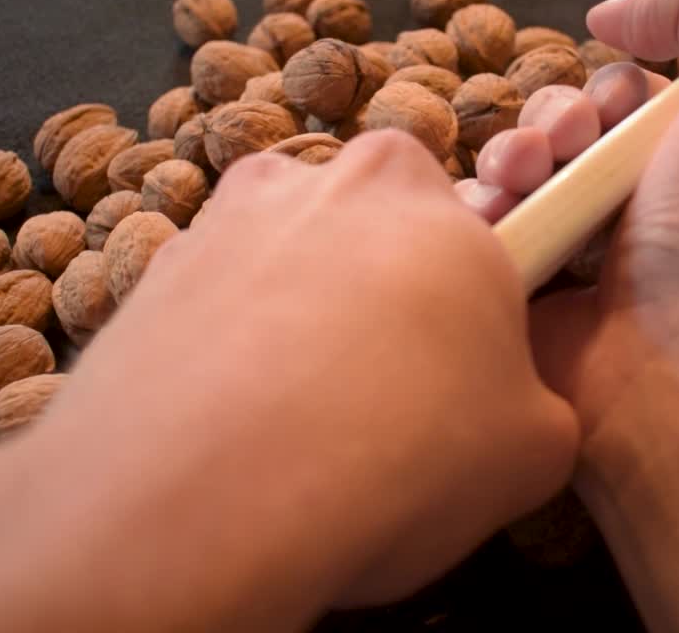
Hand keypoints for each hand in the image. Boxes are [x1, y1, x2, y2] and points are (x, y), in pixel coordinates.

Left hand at [59, 130, 577, 605]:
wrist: (205, 499)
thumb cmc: (398, 450)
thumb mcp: (532, 445)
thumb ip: (531, 398)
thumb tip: (505, 411)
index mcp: (421, 188)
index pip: (468, 233)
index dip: (472, 312)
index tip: (461, 375)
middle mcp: (316, 179)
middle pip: (371, 239)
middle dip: (383, 307)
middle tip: (390, 405)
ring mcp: (218, 223)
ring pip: (286, 270)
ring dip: (300, 328)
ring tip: (305, 429)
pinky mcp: (146, 282)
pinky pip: (212, 313)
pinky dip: (229, 358)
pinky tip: (237, 432)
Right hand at [457, 0, 678, 441]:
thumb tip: (610, 15)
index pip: (617, 95)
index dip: (605, 88)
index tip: (615, 115)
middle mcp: (633, 209)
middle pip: (553, 130)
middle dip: (547, 121)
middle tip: (563, 153)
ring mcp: (572, 262)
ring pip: (505, 178)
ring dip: (503, 160)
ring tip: (522, 186)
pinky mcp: (519, 304)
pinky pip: (470, 240)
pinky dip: (468, 221)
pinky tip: (490, 228)